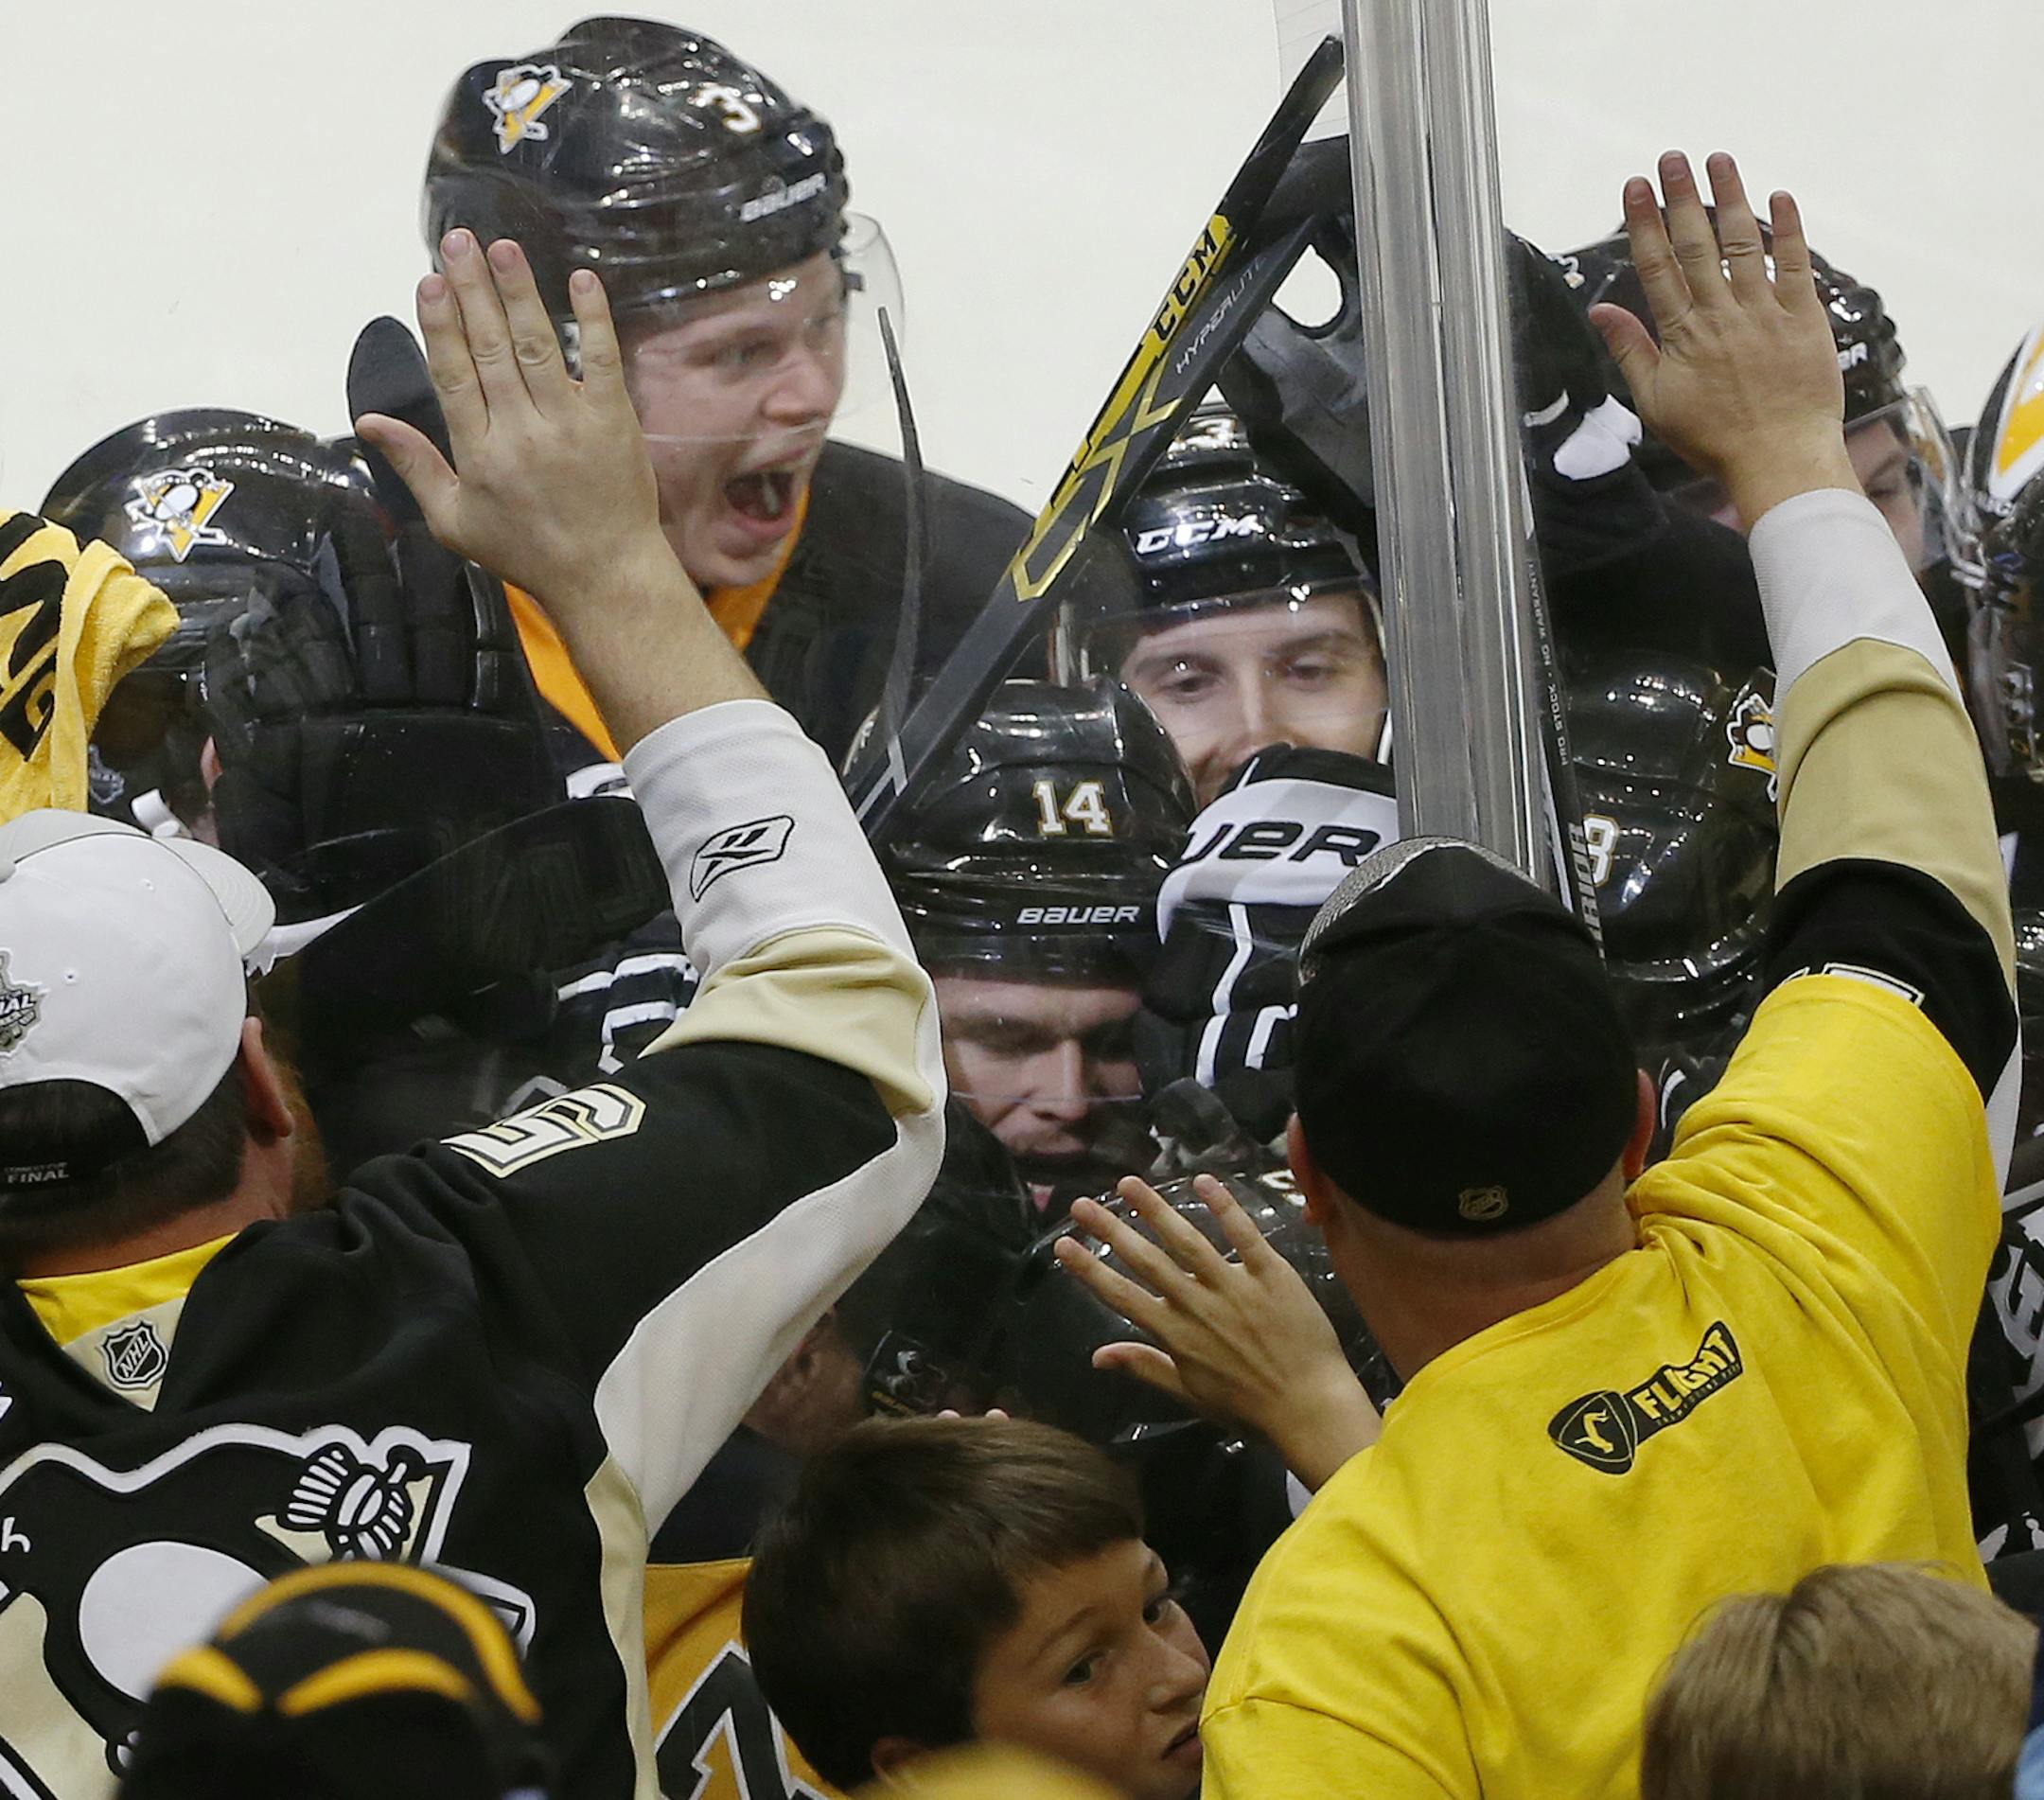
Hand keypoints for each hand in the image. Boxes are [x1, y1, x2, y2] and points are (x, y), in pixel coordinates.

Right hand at [358, 230, 762, 748]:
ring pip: (539, 346)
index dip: (440, 325)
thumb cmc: (526, 553)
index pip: (453, 376)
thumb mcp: (455, 521)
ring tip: (502, 248)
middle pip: (491, 348)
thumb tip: (367, 421)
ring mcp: (570, 425)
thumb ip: (414, 464)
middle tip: (457, 240)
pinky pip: (602, 362)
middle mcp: (522, 432)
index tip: (430, 281)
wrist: (604, 576)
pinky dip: (593, 321)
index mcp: (479, 453)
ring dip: (519, 293)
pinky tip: (581, 280)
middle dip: (472, 290)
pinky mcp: (614, 423)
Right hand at [1053, 1174, 1379, 1490]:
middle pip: (1146, 1260)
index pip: (1122, 1296)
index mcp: (1176, 1335)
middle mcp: (1198, 1304)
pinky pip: (1243, 1234)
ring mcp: (1234, 1285)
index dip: (1090, 1269)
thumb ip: (1145, 1366)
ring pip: (1188, 1240)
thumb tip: (1097, 1356)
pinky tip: (1201, 1180)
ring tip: (1127, 1183)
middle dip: (1110, 1229)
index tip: (1062, 1244)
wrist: (1309, 1407)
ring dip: (1155, 1209)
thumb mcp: (1189, 1394)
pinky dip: (1224, 1206)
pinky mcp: (1271, 1273)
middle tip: (1080, 1203)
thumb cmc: (1248, 1407)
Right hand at [1588, 152, 1856, 529]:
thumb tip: (1600, 311)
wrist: (1779, 458)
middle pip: (1697, 245)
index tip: (1635, 187)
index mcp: (1682, 335)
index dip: (1645, 223)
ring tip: (1719, 160)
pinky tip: (1781, 196)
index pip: (1657, 267)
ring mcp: (1764, 312)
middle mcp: (1721, 315)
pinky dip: (1790, 229)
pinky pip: (1796, 265)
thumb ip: (1630, 351)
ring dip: (1731, 198)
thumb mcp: (1657, 402)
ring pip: (1744, 243)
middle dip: (1682, 198)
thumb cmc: (1714, 438)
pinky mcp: (1804, 318)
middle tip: (1672, 159)